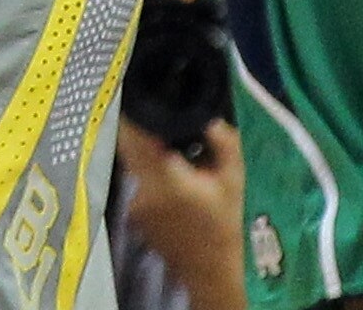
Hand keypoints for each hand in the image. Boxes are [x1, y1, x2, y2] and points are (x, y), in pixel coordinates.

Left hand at [115, 120, 246, 309]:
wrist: (209, 270)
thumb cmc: (225, 224)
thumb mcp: (234, 181)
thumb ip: (224, 144)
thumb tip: (209, 118)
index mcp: (165, 178)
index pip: (135, 135)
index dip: (134, 111)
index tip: (142, 92)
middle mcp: (142, 188)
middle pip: (128, 144)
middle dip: (139, 125)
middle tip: (158, 109)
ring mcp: (134, 202)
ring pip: (131, 159)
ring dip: (145, 147)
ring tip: (171, 141)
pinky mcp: (133, 211)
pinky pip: (137, 177)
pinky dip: (148, 167)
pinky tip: (170, 169)